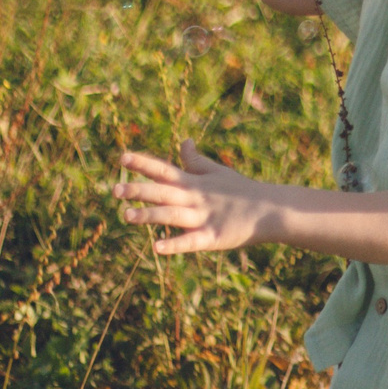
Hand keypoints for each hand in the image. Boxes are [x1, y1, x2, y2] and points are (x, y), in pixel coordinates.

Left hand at [114, 140, 270, 254]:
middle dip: (139, 190)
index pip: (166, 170)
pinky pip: (190, 241)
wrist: (273, 210)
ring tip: (126, 216)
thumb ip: (196, 161)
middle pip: (164, 192)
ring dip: (149, 215)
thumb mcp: (218, 172)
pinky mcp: (213, 237)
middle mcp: (196, 197)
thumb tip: (184, 141)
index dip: (144, 164)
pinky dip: (174, 244)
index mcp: (195, 183)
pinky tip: (156, 247)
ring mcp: (204, 217)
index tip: (122, 157)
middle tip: (115, 188)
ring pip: (172, 215)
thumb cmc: (242, 191)